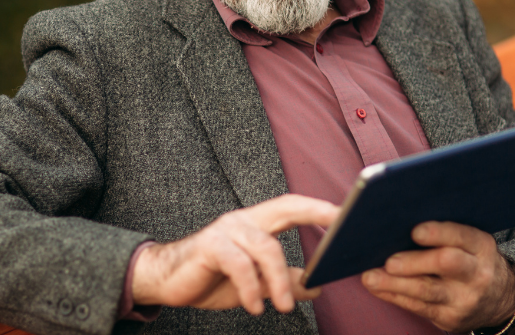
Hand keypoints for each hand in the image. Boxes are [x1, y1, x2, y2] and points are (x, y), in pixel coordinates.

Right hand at [131, 194, 338, 314]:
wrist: (165, 281)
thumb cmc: (211, 277)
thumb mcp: (256, 284)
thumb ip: (285, 282)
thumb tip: (316, 286)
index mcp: (257, 223)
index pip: (293, 207)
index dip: (320, 209)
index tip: (349, 215)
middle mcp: (243, 220)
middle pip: (285, 208)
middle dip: (315, 213)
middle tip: (339, 231)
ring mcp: (225, 230)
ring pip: (265, 247)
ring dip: (280, 280)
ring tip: (284, 308)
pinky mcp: (208, 247)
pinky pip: (238, 264)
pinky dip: (250, 288)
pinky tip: (254, 307)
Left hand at [361, 221, 514, 331]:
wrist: (498, 299)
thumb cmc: (471, 259)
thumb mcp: (471, 243)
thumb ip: (445, 232)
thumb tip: (399, 220)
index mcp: (481, 246)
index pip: (461, 236)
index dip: (438, 233)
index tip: (415, 231)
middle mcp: (476, 273)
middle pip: (446, 264)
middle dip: (414, 262)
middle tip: (389, 261)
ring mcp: (464, 299)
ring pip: (426, 291)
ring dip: (394, 284)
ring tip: (371, 278)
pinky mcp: (451, 319)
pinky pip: (419, 307)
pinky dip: (395, 296)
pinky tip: (379, 288)